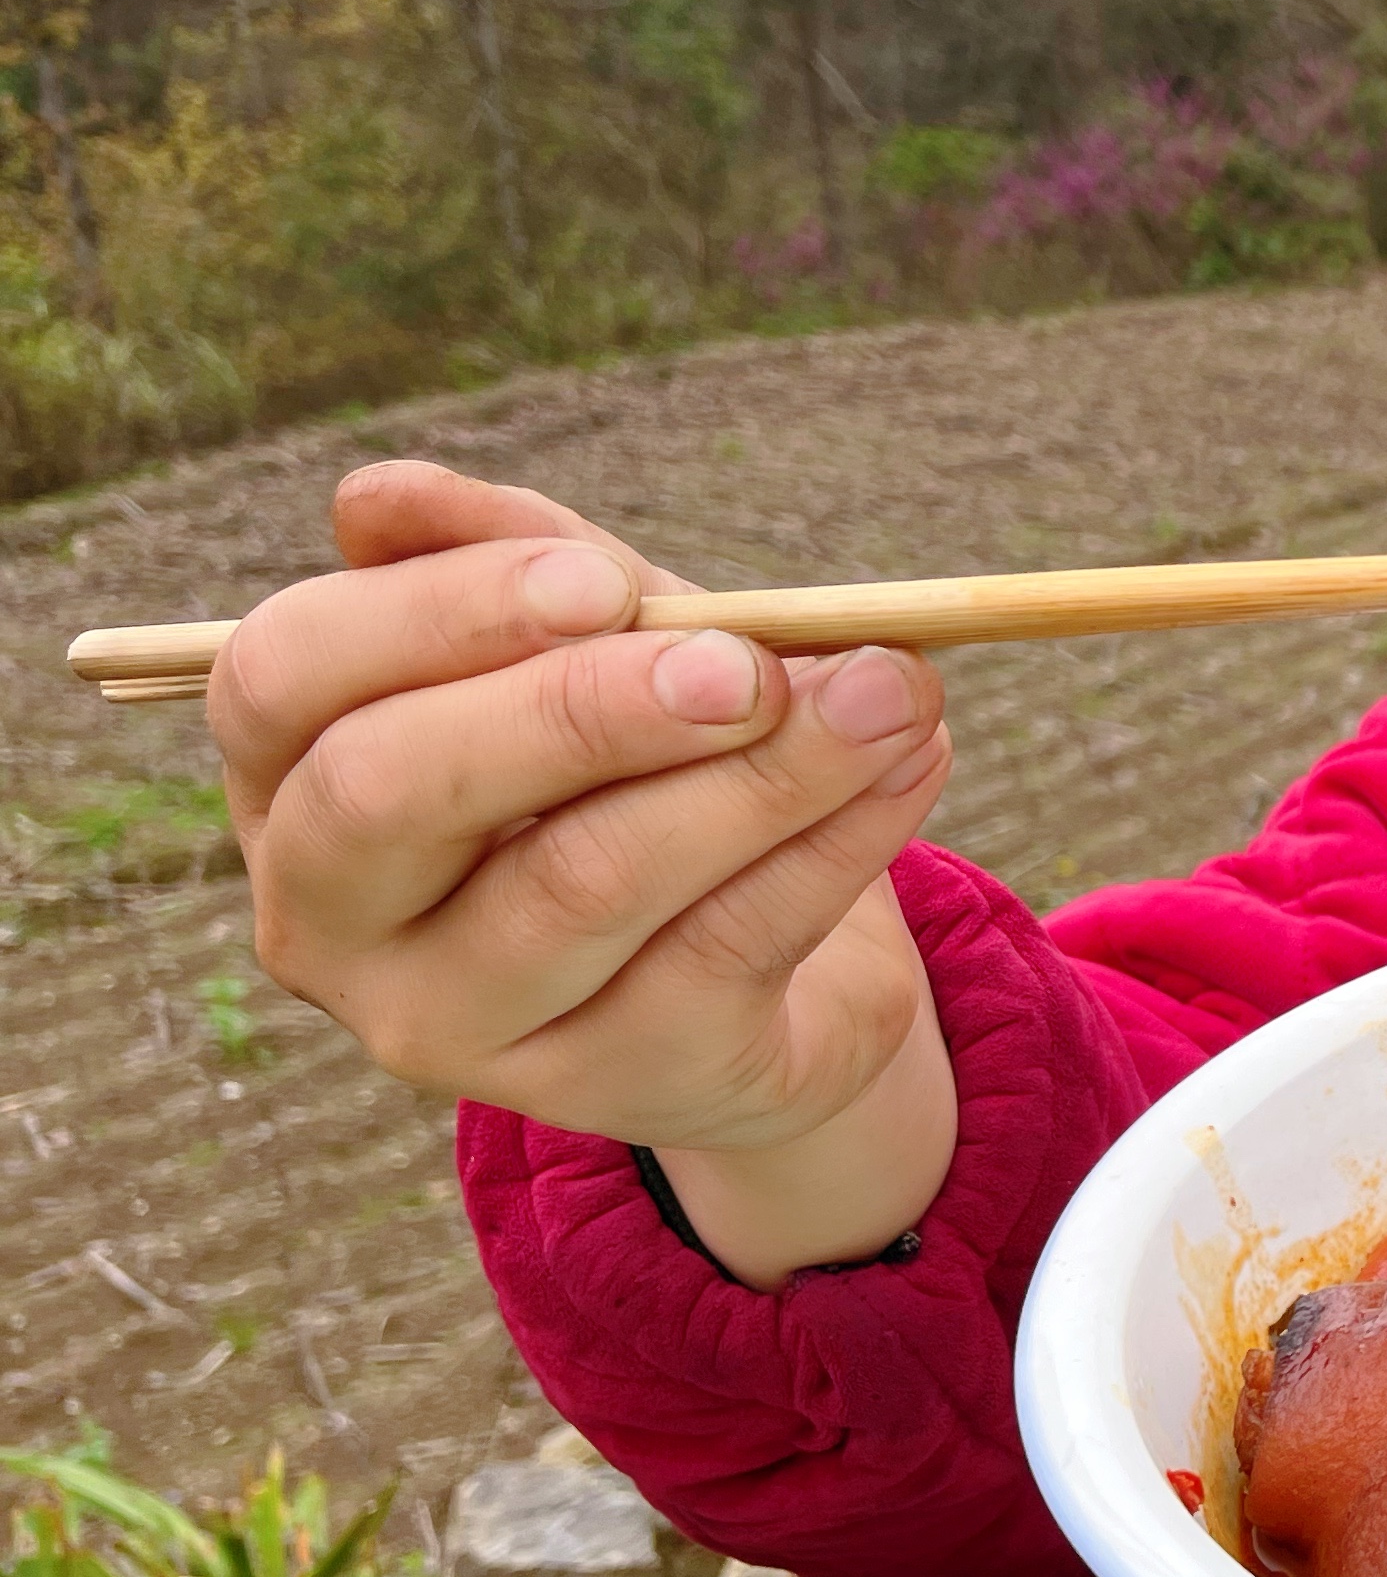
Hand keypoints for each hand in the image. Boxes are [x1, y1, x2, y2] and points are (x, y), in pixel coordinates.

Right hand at [217, 461, 957, 1282]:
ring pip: (583, 880)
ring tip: (890, 690)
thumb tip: (382, 495)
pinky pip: (727, 946)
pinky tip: (912, 761)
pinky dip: (837, 838)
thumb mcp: (592, 644)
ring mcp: (455, 1021)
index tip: (605, 579)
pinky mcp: (611, 1081)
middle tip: (746, 663)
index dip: (438, 616)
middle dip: (582, 708)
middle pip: (393, 792)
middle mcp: (328, 918)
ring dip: (761, 771)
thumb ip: (511, 557)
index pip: (284, 677)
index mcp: (291, 777)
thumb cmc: (644, 768)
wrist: (771, 975)